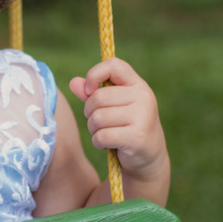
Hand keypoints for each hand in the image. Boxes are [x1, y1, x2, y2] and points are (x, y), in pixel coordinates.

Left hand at [68, 58, 168, 184]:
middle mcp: (143, 97)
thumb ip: (92, 93)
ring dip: (93, 129)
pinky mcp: (137, 137)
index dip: (94, 75)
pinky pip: (102, 136)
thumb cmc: (125, 126)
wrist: (149, 156)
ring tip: (104, 133)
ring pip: (98, 118)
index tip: (89, 91)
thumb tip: (74, 82)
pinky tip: (107, 145)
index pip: (113, 65)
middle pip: (97, 98)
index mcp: (137, 84)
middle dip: (89, 113)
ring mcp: (143, 117)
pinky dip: (98, 143)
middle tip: (98, 123)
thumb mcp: (112, 106)